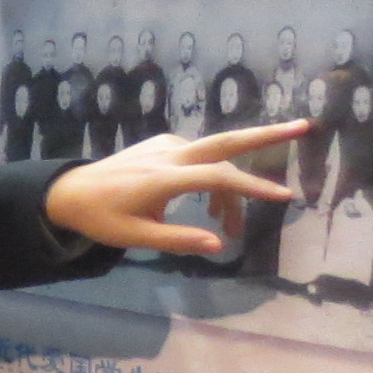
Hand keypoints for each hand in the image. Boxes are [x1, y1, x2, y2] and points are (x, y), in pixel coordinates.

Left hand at [46, 122, 307, 254]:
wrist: (68, 192)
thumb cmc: (101, 218)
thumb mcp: (135, 237)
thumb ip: (178, 240)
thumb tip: (218, 245)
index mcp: (163, 176)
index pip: (218, 177)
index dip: (252, 187)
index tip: (283, 196)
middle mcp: (169, 153)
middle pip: (226, 140)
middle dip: (267, 134)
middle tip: (304, 127)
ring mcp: (166, 146)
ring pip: (214, 160)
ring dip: (231, 189)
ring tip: (231, 226)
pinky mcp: (163, 146)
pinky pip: (200, 160)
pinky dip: (214, 180)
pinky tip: (212, 209)